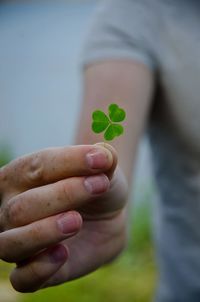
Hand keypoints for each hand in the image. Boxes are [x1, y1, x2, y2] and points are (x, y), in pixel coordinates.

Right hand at [0, 143, 127, 291]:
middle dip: (63, 196)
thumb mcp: (103, 167)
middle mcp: (10, 208)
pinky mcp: (34, 268)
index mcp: (19, 176)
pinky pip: (22, 279)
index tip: (101, 160)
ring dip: (44, 232)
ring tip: (76, 221)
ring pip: (12, 244)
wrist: (106, 215)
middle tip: (99, 186)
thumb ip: (102, 158)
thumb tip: (103, 154)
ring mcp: (20, 240)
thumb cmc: (95, 185)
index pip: (34, 167)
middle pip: (21, 208)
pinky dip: (39, 270)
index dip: (69, 163)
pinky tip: (64, 254)